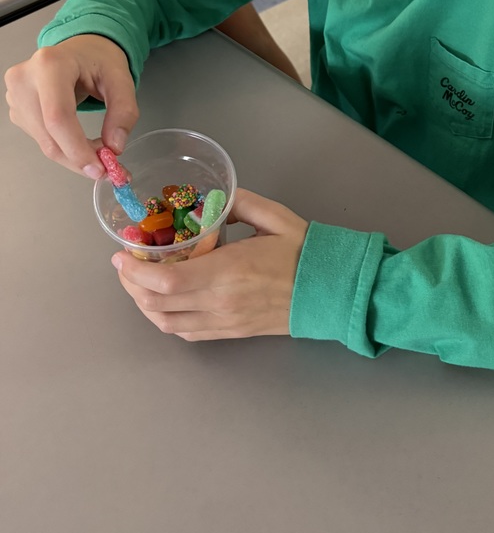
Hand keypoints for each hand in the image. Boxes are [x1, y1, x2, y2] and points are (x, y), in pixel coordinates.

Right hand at [4, 34, 137, 176]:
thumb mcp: (122, 79)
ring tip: (99, 151)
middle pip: (49, 135)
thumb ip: (124, 112)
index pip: (58, 116)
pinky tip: (80, 141)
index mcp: (50, 64)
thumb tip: (115, 147)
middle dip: (79, 158)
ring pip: (44, 143)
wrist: (80, 50)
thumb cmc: (98, 60)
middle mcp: (25, 79)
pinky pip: (41, 139)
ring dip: (73, 156)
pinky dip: (64, 148)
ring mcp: (16, 95)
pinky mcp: (17, 109)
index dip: (77, 148)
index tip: (100, 168)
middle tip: (107, 168)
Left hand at [111, 189, 308, 340]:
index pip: (165, 279)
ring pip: (167, 323)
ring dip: (145, 304)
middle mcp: (220, 303)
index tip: (122, 254)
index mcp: (228, 272)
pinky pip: (187, 332)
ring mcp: (225, 322)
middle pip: (157, 303)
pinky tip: (166, 300)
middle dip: (131, 284)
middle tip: (127, 264)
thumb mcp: (274, 216)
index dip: (134, 270)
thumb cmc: (305, 252)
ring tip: (140, 282)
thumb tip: (213, 199)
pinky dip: (166, 318)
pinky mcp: (231, 333)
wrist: (333, 290)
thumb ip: (239, 202)